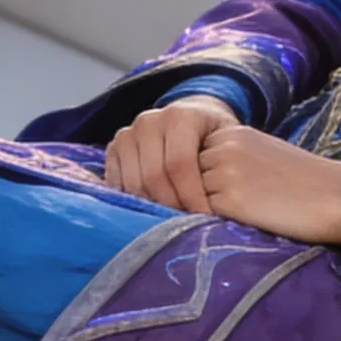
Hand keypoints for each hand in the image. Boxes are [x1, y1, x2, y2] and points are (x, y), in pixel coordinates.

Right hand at [104, 95, 239, 210]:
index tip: (204, 218)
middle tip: (187, 225)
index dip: (190, 195)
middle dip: (171, 205)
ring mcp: (127, 134)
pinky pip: (116, 183)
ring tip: (171, 221)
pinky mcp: (113, 148)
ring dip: (151, 207)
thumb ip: (224, 165)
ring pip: (133, 183)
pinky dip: (131, 202)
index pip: (179, 164)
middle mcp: (149, 121)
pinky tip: (150, 211)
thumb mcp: (227, 142)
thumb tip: (217, 208)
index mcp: (180, 116)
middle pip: (153, 175)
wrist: (193, 115)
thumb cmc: (214, 136)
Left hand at [198, 127, 340, 244]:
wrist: (337, 195)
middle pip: (188, 175)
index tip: (227, 192)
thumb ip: (233, 159)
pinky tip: (237, 226)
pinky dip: (212, 223)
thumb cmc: (307, 181)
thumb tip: (205, 181)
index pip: (194, 156)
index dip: (205, 178)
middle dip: (200, 192)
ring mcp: (224, 172)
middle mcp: (223, 147)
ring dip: (206, 208)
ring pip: (193, 195)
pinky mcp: (230, 200)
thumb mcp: (264, 154)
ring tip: (236, 218)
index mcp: (232, 132)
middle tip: (228, 209)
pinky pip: (203, 214)